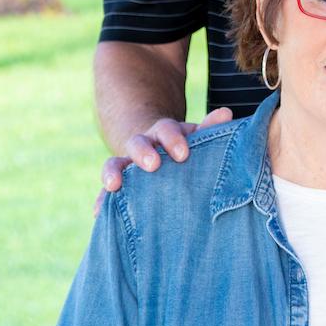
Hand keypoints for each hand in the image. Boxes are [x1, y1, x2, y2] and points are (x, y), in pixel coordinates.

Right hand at [95, 108, 233, 211]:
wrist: (156, 148)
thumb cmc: (182, 146)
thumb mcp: (195, 135)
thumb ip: (210, 127)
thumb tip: (227, 113)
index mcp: (163, 132)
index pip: (167, 130)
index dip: (173, 139)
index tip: (183, 153)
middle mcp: (142, 145)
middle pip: (138, 143)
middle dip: (144, 152)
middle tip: (153, 164)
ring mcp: (127, 164)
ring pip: (115, 163)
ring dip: (113, 173)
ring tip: (114, 185)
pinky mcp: (118, 183)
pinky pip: (106, 190)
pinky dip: (103, 200)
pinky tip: (99, 213)